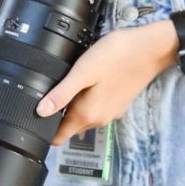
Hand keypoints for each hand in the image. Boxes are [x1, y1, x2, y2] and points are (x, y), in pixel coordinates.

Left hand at [36, 23, 178, 144]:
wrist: (150, 49)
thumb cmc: (116, 56)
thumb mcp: (84, 71)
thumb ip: (62, 93)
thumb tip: (39, 112)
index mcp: (88, 114)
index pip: (60, 136)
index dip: (45, 129)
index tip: (34, 116)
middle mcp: (100, 119)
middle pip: (71, 127)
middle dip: (58, 117)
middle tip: (48, 93)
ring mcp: (111, 112)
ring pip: (84, 116)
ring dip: (74, 107)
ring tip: (67, 84)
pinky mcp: (119, 102)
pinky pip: (97, 108)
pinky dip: (88, 100)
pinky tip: (88, 82)